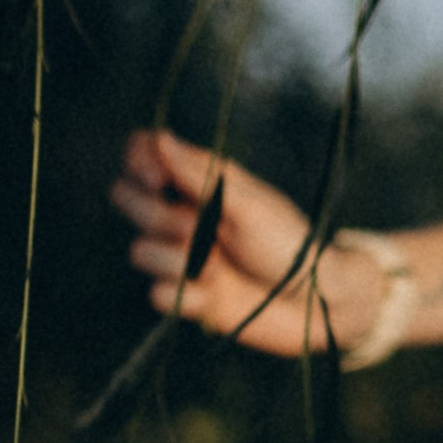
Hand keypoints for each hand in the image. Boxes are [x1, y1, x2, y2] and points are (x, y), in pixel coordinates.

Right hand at [110, 125, 370, 355]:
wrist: (315, 305)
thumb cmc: (292, 244)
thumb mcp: (249, 203)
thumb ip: (199, 175)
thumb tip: (160, 137)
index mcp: (201, 182)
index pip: (145, 154)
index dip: (139, 162)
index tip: (158, 179)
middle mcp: (185, 213)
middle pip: (126, 197)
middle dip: (154, 215)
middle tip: (196, 229)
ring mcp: (183, 255)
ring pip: (139, 250)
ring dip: (172, 259)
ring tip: (213, 267)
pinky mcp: (186, 296)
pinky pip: (157, 294)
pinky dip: (185, 297)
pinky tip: (213, 297)